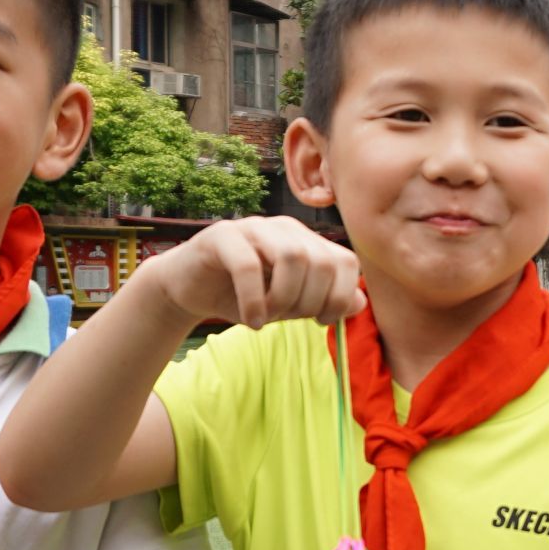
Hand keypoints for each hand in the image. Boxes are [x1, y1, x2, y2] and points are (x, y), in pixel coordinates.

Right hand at [147, 216, 364, 328]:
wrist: (188, 290)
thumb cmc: (242, 297)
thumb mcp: (288, 305)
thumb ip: (323, 302)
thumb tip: (360, 302)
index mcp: (306, 241)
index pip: (345, 261)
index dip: (340, 296)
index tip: (321, 321)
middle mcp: (284, 229)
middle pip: (320, 260)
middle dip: (311, 300)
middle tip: (288, 319)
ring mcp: (252, 228)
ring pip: (292, 256)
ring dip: (285, 298)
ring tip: (269, 317)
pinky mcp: (221, 237)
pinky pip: (248, 265)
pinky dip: (255, 300)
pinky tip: (251, 321)